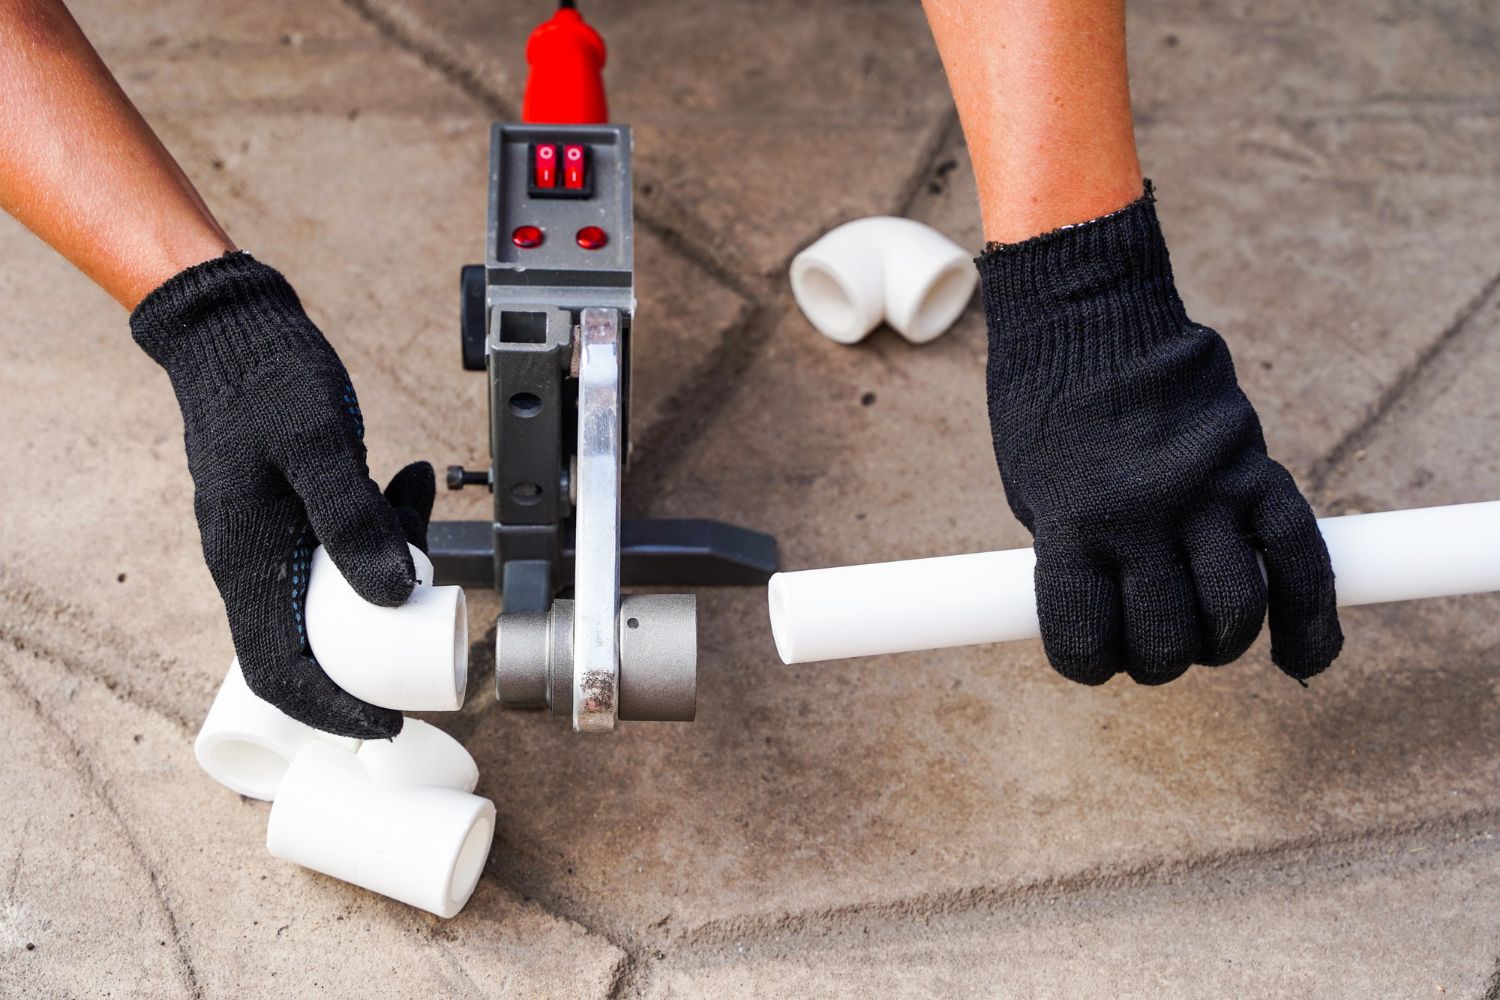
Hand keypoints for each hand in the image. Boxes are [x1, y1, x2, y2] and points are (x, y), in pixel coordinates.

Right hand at [132, 252, 434, 736]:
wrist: (231, 321)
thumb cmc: (265, 376)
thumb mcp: (318, 445)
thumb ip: (352, 519)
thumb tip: (393, 594)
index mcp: (247, 559)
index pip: (279, 670)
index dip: (331, 708)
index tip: (385, 723)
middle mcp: (252, 558)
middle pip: (312, 640)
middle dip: (373, 648)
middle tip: (428, 641)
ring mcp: (270, 533)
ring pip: (336, 584)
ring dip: (386, 563)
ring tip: (423, 515)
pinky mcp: (290, 506)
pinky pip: (340, 537)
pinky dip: (381, 520)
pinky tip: (412, 481)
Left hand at [976, 188, 1341, 685]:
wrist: (1085, 312)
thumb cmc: (1044, 406)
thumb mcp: (1032, 489)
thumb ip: (1076, 557)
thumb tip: (1117, 624)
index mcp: (1071, 521)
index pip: (1084, 638)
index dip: (1087, 663)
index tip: (1090, 653)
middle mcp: (1140, 513)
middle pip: (1168, 636)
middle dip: (1157, 658)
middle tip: (1149, 641)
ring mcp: (1203, 489)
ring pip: (1236, 609)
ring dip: (1220, 642)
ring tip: (1205, 633)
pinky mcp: (1252, 466)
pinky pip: (1299, 557)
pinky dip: (1309, 619)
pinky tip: (1301, 655)